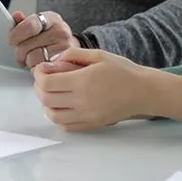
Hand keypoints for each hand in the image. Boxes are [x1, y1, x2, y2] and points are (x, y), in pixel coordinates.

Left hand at [8, 9, 75, 67]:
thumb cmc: (52, 36)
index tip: (11, 39)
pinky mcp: (63, 65)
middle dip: (19, 52)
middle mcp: (60, 32)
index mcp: (52, 19)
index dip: (16, 34)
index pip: (30, 25)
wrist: (73, 51)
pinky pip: (40, 70)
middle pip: (27, 45)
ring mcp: (64, 49)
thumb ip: (25, 21)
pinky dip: (36, 69)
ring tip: (33, 57)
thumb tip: (16, 16)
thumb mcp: (40, 24)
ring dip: (28, 61)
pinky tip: (41, 64)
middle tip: (21, 53)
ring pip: (32, 59)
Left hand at [32, 48, 181, 130]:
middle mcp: (82, 100)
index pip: (47, 83)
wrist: (143, 91)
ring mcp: (86, 115)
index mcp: (82, 81)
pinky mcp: (92, 124)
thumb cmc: (123, 71)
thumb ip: (73, 54)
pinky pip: (66, 126)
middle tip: (44, 79)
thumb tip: (53, 60)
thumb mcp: (98, 55)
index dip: (38, 75)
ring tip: (52, 93)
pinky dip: (58, 117)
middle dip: (39, 88)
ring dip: (46, 104)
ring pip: (53, 115)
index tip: (42, 69)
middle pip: (46, 99)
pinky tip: (62, 106)